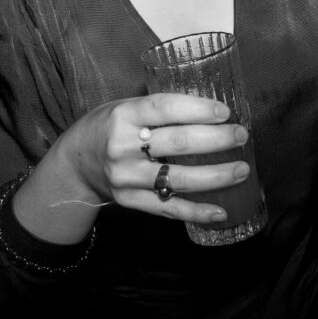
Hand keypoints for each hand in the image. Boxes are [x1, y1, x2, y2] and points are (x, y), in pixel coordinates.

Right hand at [56, 93, 250, 223]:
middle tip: (242, 136)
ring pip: (178, 178)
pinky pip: (168, 208)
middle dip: (217, 140)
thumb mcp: (125, 107)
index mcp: (124, 115)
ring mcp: (126, 177)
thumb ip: (160, 109)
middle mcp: (123, 146)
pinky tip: (222, 211)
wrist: (75, 163)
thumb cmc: (108, 127)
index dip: (198, 109)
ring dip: (216, 176)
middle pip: (178, 143)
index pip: (165, 108)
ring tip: (242, 169)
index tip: (225, 111)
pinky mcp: (129, 201)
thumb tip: (211, 107)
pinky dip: (197, 211)